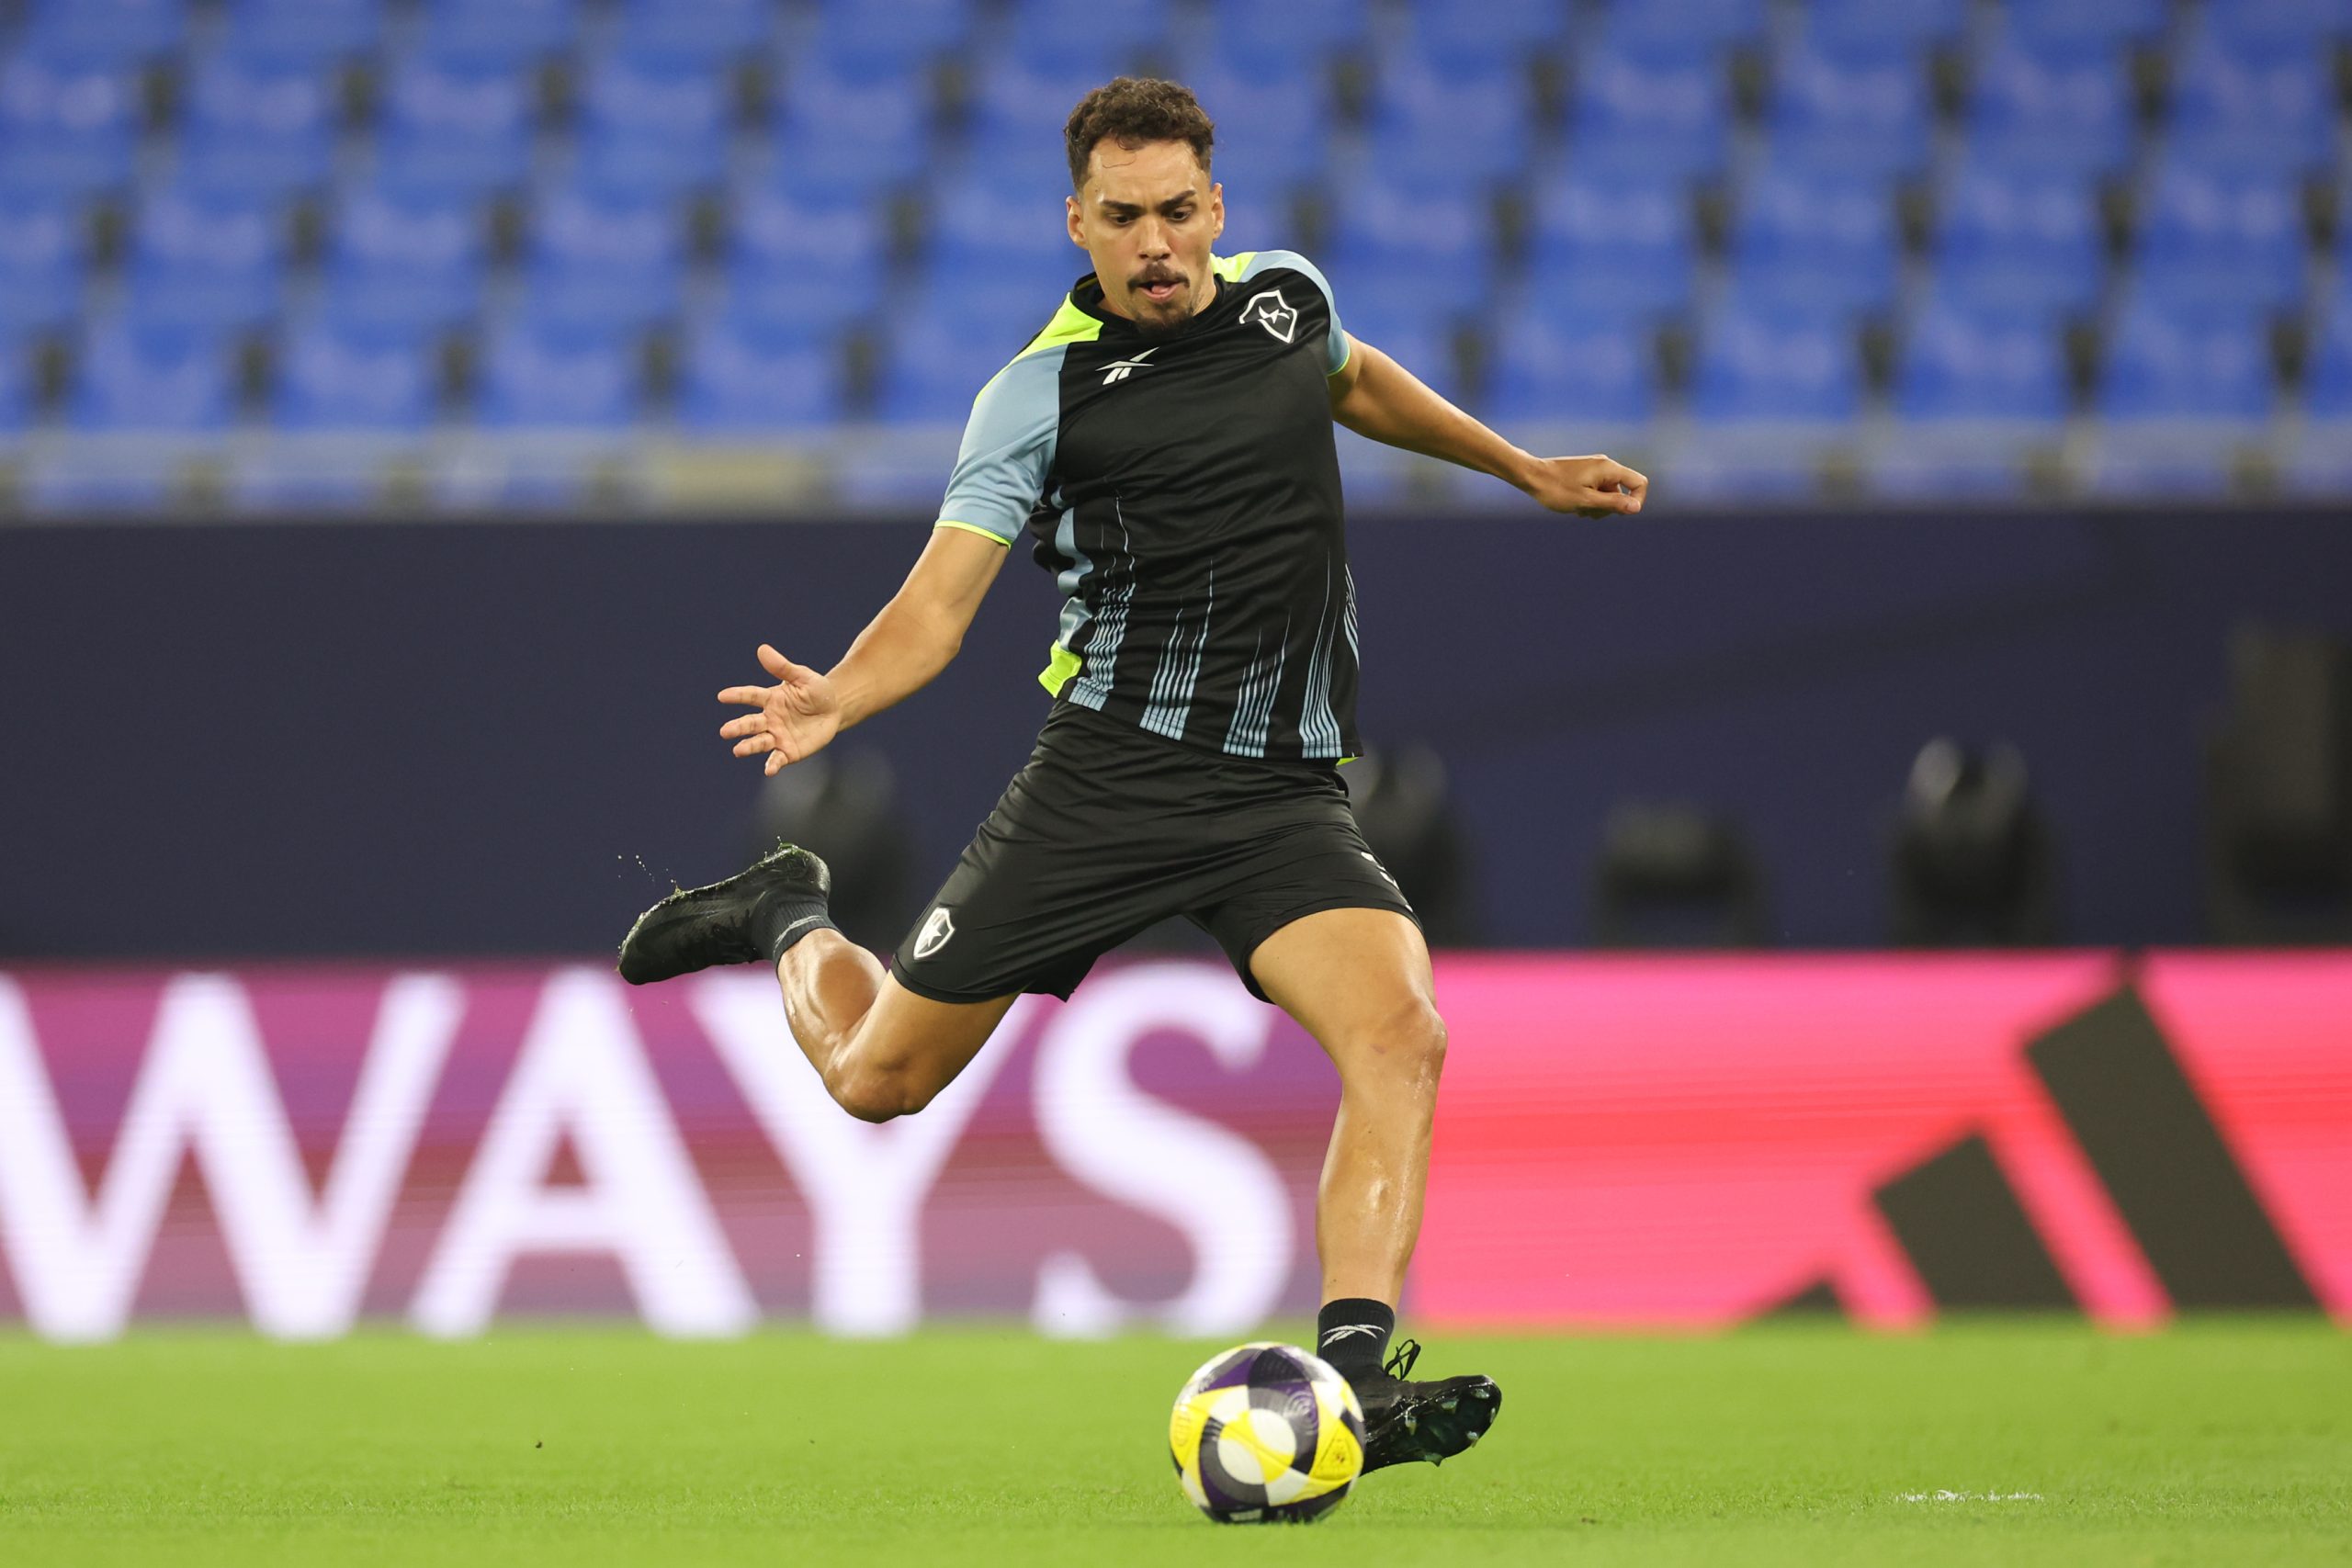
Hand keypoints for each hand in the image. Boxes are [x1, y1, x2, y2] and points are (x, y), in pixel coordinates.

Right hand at [717, 644, 842, 775]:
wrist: (834, 710)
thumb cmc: (816, 691)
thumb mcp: (802, 677)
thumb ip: (782, 667)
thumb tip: (762, 649)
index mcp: (770, 699)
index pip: (750, 696)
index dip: (737, 696)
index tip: (722, 696)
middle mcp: (769, 718)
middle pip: (750, 723)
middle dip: (738, 727)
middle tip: (725, 731)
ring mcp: (777, 735)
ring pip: (759, 742)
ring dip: (749, 746)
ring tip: (738, 750)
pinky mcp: (788, 751)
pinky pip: (777, 758)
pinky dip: (772, 765)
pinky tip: (768, 770)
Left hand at [1517, 453, 1648, 518]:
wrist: (1531, 475)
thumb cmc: (1556, 489)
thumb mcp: (1586, 501)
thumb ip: (1613, 504)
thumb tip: (1637, 508)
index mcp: (1608, 468)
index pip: (1640, 483)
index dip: (1637, 500)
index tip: (1621, 514)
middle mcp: (1605, 465)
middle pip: (1623, 491)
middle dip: (1610, 507)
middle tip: (1587, 512)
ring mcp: (1595, 469)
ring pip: (1609, 493)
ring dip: (1598, 506)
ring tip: (1578, 509)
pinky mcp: (1586, 473)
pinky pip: (1598, 490)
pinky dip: (1590, 500)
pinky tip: (1574, 505)